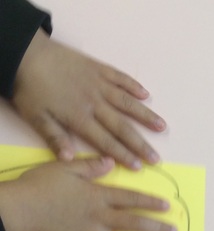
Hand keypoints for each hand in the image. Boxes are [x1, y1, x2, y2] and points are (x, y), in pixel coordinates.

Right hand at [0, 157, 174, 230]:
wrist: (16, 208)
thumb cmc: (38, 186)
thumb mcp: (64, 168)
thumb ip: (90, 166)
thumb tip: (110, 162)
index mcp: (98, 196)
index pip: (130, 198)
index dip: (150, 202)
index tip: (167, 206)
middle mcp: (99, 218)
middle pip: (133, 224)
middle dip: (156, 229)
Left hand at [12, 29, 165, 168]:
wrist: (25, 53)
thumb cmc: (29, 88)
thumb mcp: (36, 117)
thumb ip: (54, 138)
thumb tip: (69, 159)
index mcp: (79, 117)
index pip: (106, 141)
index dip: (123, 155)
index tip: (138, 167)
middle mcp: (94, 103)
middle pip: (122, 127)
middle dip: (140, 144)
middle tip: (156, 157)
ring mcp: (98, 84)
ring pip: (127, 102)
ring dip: (145, 115)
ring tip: (162, 126)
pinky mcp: (98, 68)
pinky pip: (119, 77)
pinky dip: (133, 86)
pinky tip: (146, 95)